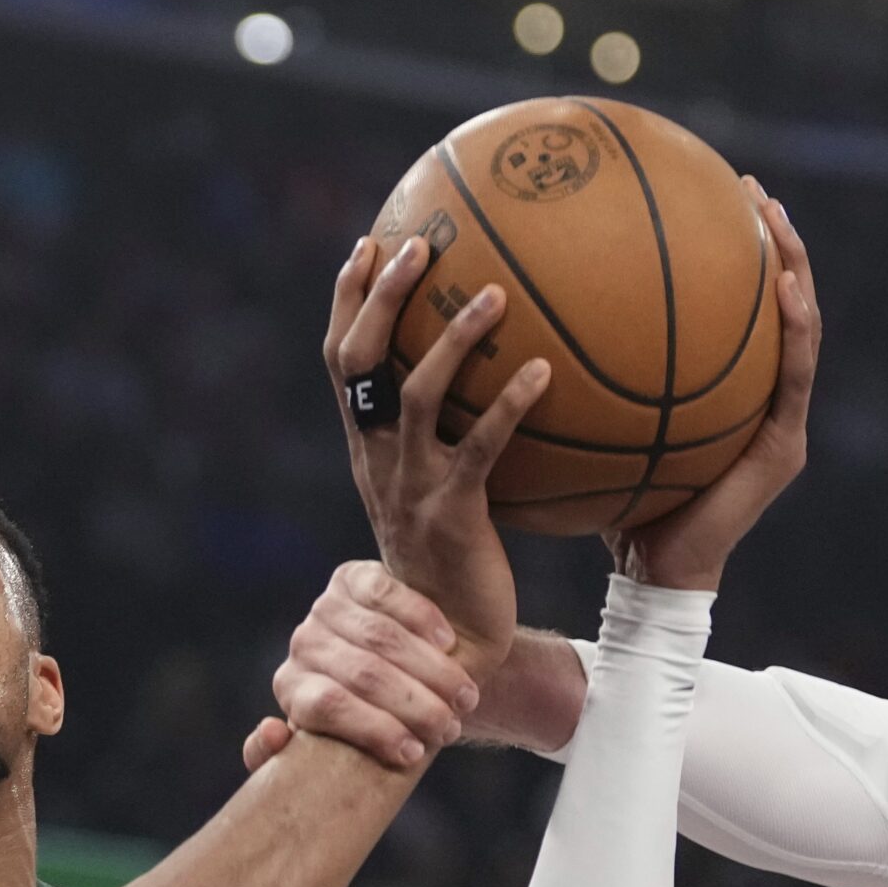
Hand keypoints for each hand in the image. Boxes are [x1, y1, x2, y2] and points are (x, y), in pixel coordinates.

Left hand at [247, 562, 480, 771]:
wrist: (399, 666)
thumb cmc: (379, 717)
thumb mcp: (347, 747)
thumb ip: (297, 754)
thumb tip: (271, 730)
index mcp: (293, 689)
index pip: (329, 707)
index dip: (375, 730)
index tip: (414, 753)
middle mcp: (304, 645)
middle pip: (363, 674)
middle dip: (414, 706)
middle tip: (451, 728)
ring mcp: (327, 607)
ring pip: (382, 639)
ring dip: (431, 671)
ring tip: (465, 697)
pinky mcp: (353, 577)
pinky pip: (386, 596)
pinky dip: (422, 620)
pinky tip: (448, 644)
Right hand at [324, 235, 550, 680]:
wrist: (449, 642)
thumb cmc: (456, 564)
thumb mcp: (443, 492)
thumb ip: (454, 439)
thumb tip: (508, 373)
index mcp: (369, 449)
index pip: (343, 363)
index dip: (347, 302)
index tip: (366, 243)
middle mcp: (378, 460)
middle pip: (359, 362)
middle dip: (380, 297)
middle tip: (415, 245)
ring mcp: (412, 486)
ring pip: (414, 394)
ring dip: (452, 338)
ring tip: (494, 293)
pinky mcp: (454, 514)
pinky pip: (481, 448)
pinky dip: (509, 406)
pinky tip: (545, 372)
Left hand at [606, 180, 818, 592]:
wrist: (651, 572)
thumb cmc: (614, 503)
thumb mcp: (593, 425)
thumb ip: (582, 374)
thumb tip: (520, 310)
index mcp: (726, 394)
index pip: (740, 314)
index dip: (736, 259)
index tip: (718, 199)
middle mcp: (760, 400)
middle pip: (780, 309)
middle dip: (775, 245)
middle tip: (755, 191)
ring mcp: (779, 422)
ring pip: (801, 331)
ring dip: (796, 269)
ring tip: (778, 218)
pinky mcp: (782, 448)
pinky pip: (792, 378)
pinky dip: (794, 329)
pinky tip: (782, 287)